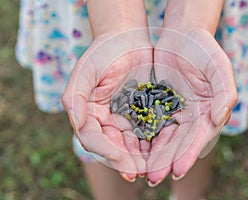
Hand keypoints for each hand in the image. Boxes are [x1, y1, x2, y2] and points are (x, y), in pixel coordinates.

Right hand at [62, 29, 152, 180]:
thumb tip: (77, 124)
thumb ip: (75, 98)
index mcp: (90, 114)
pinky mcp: (144, 113)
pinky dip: (154, 143)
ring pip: (132, 143)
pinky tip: (161, 151)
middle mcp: (107, 120)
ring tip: (150, 168)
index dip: (103, 149)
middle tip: (136, 172)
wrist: (127, 39)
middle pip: (113, 146)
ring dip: (140, 158)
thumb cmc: (102, 53)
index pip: (92, 138)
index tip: (118, 156)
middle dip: (124, 161)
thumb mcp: (85, 71)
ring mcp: (126, 118)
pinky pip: (148, 131)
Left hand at [146, 28, 237, 185]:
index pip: (198, 138)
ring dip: (153, 155)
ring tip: (143, 172)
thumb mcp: (219, 66)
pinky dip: (143, 138)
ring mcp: (174, 112)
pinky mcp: (157, 105)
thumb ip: (225, 92)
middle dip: (167, 162)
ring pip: (162, 138)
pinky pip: (149, 123)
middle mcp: (191, 116)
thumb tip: (219, 118)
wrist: (183, 36)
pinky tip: (134, 150)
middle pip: (178, 143)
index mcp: (207, 111)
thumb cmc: (204, 49)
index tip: (177, 170)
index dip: (188, 154)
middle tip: (154, 179)